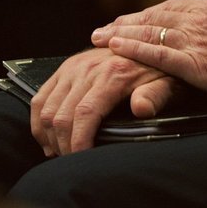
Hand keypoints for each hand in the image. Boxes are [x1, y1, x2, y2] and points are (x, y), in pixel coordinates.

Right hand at [30, 48, 178, 156]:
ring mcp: (73, 67)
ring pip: (46, 109)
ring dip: (49, 136)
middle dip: (64, 145)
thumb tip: (142, 108)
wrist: (147, 45)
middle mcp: (87, 69)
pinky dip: (39, 122)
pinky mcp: (65, 68)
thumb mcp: (167, 83)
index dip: (79, 142)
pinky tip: (49, 138)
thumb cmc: (159, 70)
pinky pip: (40, 97)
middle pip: (61, 115)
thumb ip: (155, 96)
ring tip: (61, 154)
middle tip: (73, 163)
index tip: (81, 160)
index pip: (85, 114)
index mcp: (112, 75)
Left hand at [92, 0, 206, 104]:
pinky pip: (157, 53)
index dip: (146, 14)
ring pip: (150, 31)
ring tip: (98, 37)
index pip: (171, 8)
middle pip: (154, 16)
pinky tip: (114, 48)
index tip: (130, 20)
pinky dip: (133, 49)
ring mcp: (198, 40)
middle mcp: (201, 18)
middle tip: (103, 28)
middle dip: (126, 22)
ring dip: (120, 34)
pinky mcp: (199, 64)